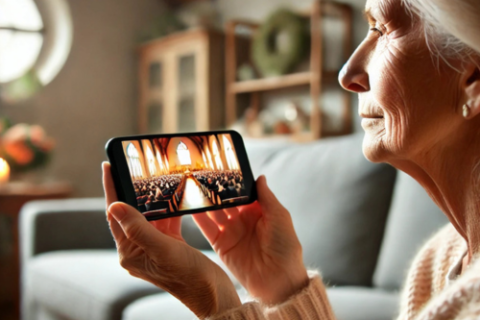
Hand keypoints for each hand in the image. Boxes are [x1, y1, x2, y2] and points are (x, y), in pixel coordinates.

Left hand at [102, 162, 240, 317]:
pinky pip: (166, 220)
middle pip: (131, 212)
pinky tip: (176, 195)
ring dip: (153, 197)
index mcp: (130, 252)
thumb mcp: (162, 249)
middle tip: (132, 166)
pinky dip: (170, 208)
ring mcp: (155, 246)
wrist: (213, 293)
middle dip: (131, 189)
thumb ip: (138, 228)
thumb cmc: (188, 277)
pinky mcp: (171, 244)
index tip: (108, 165)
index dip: (111, 189)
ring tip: (154, 175)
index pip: (115, 215)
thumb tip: (114, 205)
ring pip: (150, 214)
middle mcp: (139, 248)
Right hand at [193, 176, 308, 304]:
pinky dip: (198, 218)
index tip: (221, 168)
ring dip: (204, 201)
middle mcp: (243, 219)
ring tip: (192, 186)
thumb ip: (266, 197)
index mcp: (259, 211)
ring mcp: (231, 231)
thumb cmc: (285, 248)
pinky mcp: (221, 244)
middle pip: (225, 201)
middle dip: (215, 189)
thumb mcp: (279, 217)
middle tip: (202, 175)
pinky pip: (207, 228)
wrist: (278, 280)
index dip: (233, 182)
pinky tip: (189, 206)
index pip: (242, 192)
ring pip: (214, 212)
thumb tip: (260, 177)